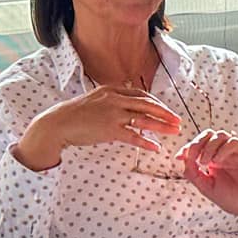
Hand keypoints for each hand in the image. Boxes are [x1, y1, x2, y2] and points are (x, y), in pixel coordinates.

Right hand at [13, 85, 180, 170]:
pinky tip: (155, 147)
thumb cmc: (76, 114)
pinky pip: (133, 136)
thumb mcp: (95, 100)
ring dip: (161, 126)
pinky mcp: (109, 129)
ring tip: (173, 132)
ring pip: (144, 119)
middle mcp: (115, 99)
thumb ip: (112, 101)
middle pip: (147, 105)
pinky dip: (146, 142)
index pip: (141, 95)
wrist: (58, 122)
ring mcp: (113, 114)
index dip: (156, 104)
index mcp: (112, 90)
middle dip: (165, 113)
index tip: (166, 111)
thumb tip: (127, 107)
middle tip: (178, 121)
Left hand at [178, 129, 237, 229]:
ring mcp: (236, 152)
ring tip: (205, 162)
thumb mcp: (206, 187)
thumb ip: (193, 173)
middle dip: (197, 142)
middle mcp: (225, 153)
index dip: (188, 147)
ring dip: (209, 147)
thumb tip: (182, 158)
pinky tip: (217, 162)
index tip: (180, 156)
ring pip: (220, 135)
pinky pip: (233, 142)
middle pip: (209, 135)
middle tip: (193, 156)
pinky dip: (222, 150)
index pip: (200, 144)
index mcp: (214, 160)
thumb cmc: (233, 199)